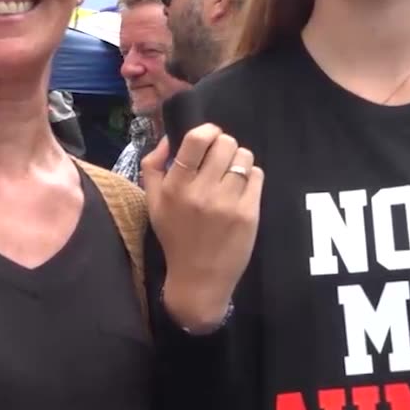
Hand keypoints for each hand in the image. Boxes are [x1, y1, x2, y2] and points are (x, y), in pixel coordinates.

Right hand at [142, 124, 263, 331]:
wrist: (198, 279)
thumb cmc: (175, 238)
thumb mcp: (153, 203)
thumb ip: (152, 167)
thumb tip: (167, 138)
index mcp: (175, 187)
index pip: (196, 140)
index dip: (208, 130)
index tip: (210, 136)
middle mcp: (201, 192)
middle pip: (225, 144)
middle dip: (225, 146)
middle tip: (221, 159)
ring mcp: (228, 203)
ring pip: (245, 157)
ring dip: (240, 160)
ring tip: (232, 174)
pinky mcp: (249, 213)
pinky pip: (257, 176)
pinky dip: (251, 177)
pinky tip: (241, 189)